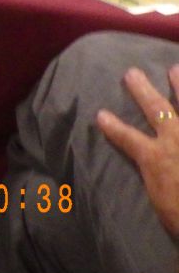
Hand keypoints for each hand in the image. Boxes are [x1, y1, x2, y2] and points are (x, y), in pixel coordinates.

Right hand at [97, 65, 178, 238]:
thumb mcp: (163, 202)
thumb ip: (159, 182)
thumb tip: (156, 173)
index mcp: (156, 158)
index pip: (128, 138)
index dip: (113, 127)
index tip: (100, 115)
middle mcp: (175, 140)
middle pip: (157, 110)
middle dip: (143, 91)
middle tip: (132, 73)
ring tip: (176, 69)